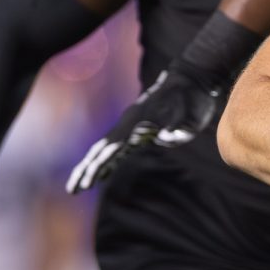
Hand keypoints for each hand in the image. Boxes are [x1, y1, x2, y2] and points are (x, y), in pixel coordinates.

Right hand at [67, 66, 219, 192]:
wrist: (193, 79)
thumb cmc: (195, 99)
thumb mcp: (194, 116)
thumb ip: (179, 130)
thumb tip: (160, 138)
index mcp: (141, 120)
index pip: (115, 146)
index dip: (101, 164)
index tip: (88, 179)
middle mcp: (132, 123)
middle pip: (103, 149)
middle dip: (88, 170)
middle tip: (74, 190)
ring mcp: (134, 125)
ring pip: (107, 149)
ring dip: (93, 167)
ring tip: (78, 187)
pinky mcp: (141, 128)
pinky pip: (119, 147)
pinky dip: (109, 161)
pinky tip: (103, 174)